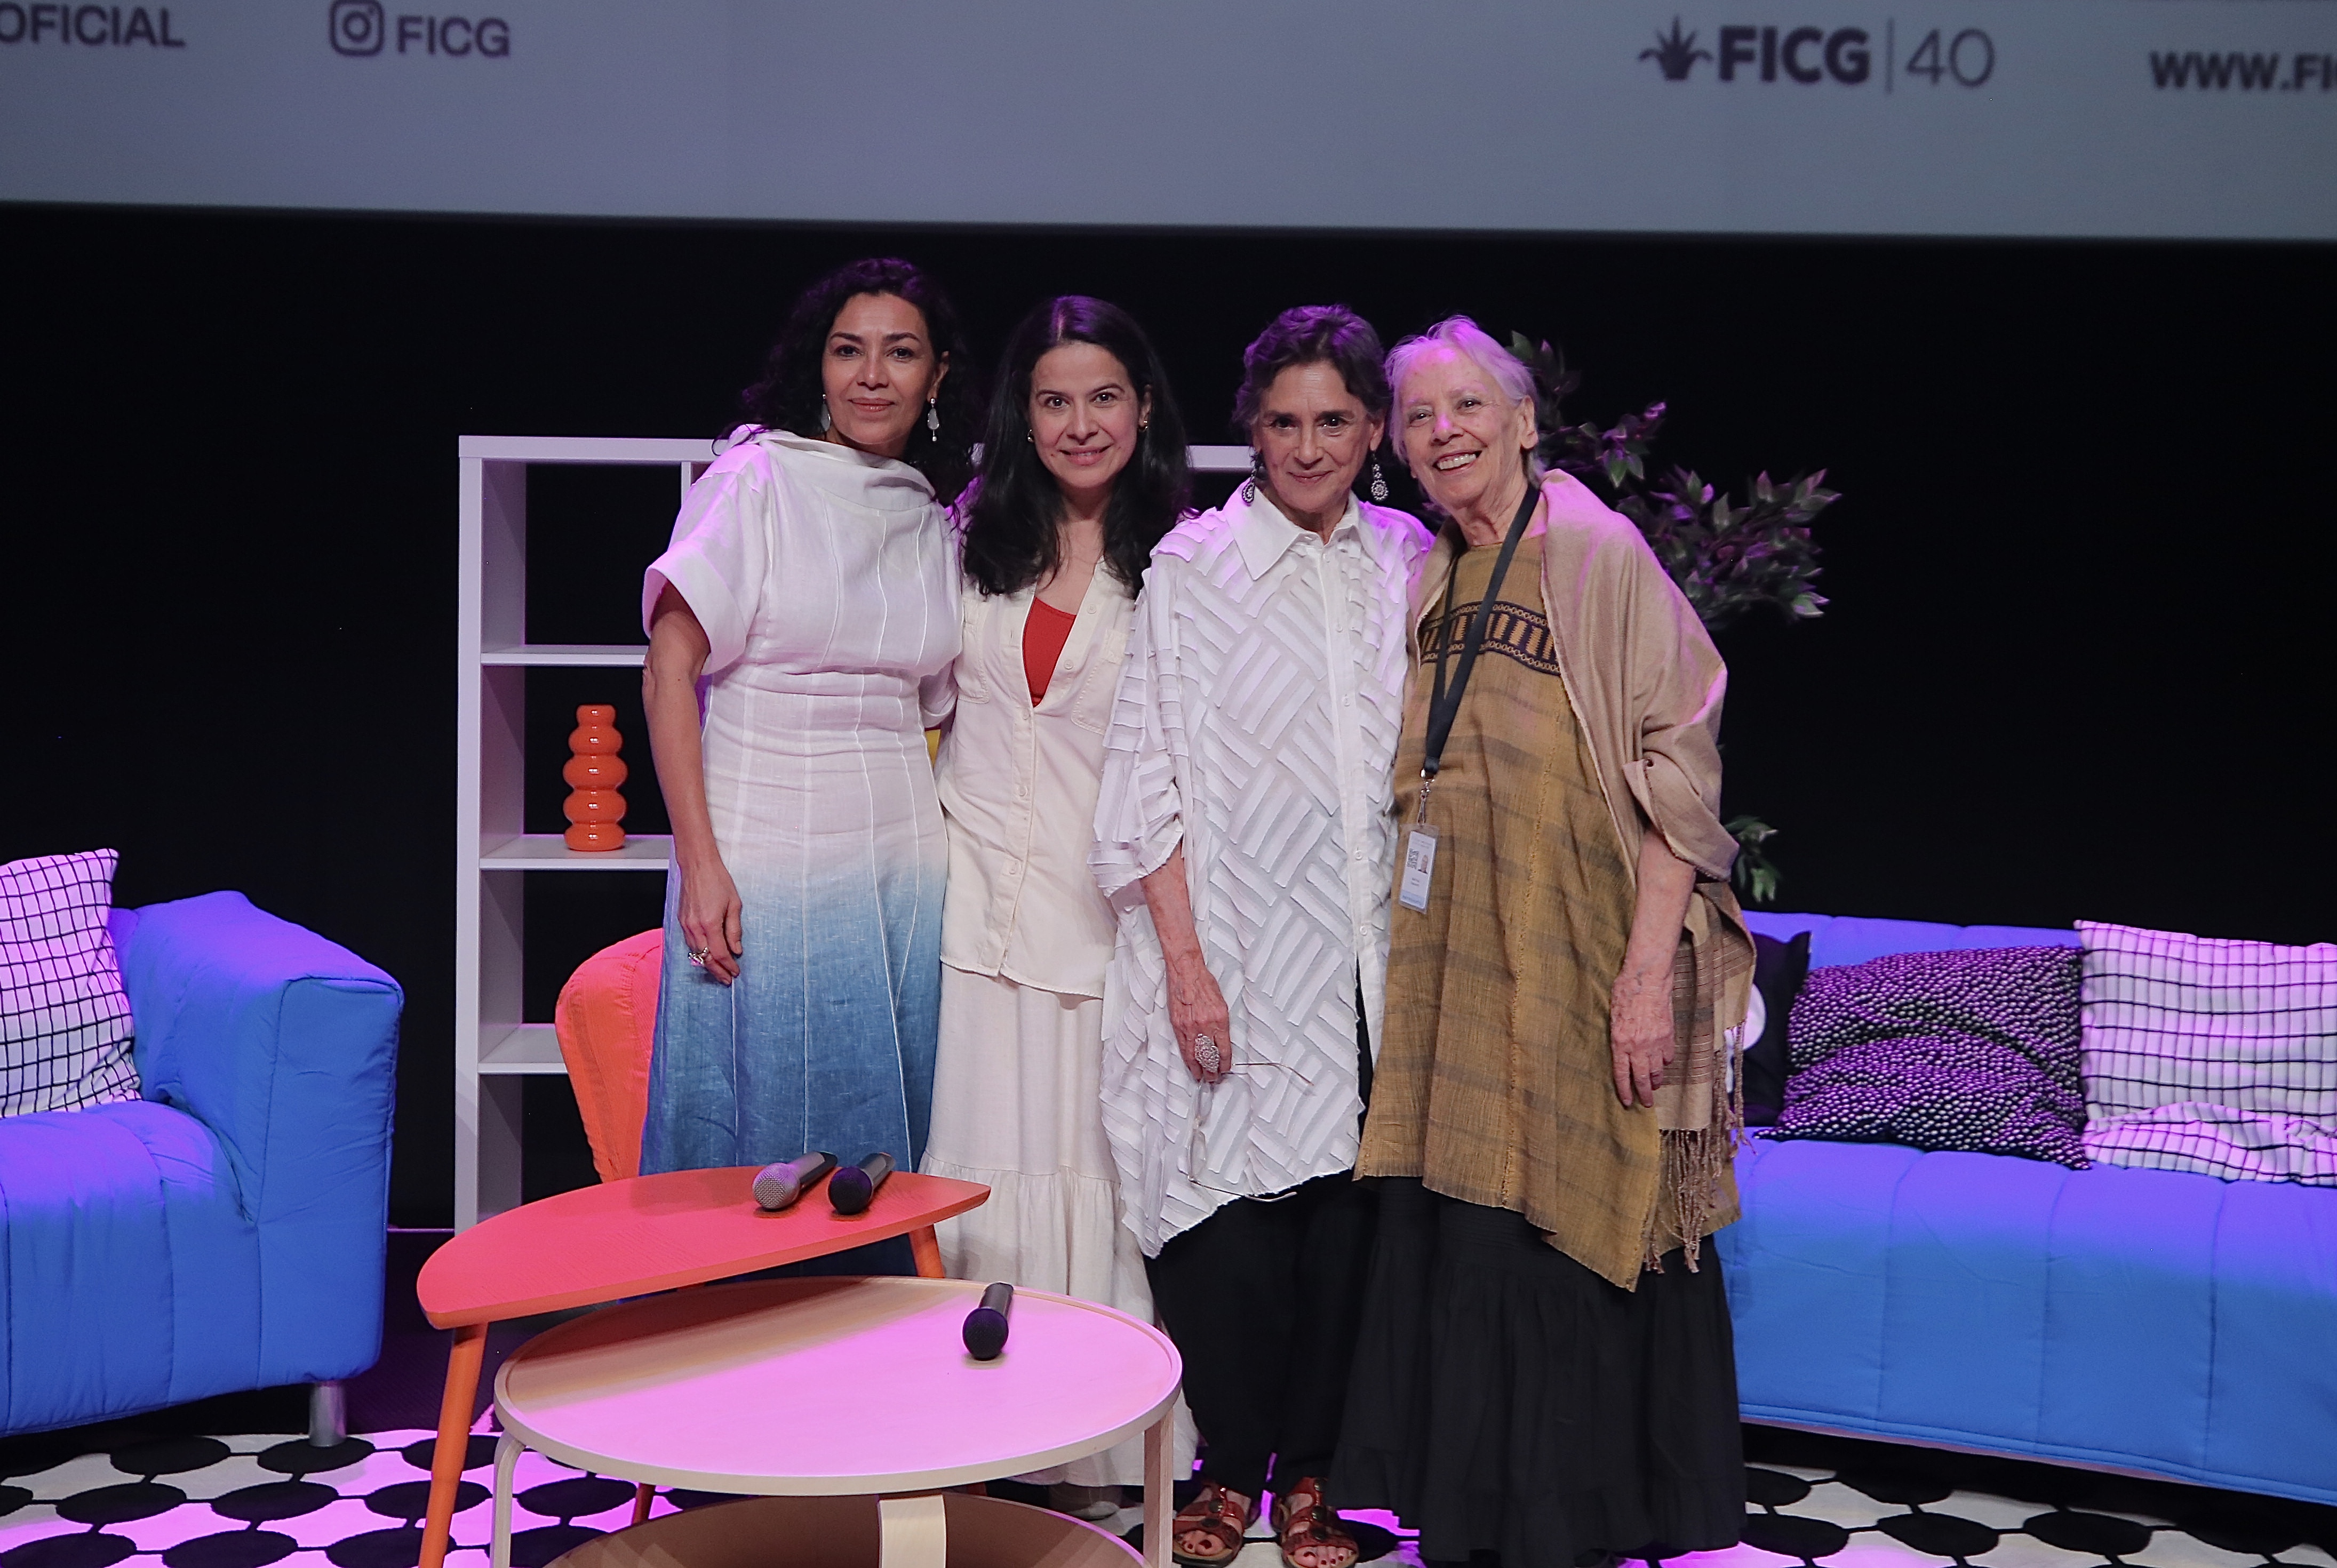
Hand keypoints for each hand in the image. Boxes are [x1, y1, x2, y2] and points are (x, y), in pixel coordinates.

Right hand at [678, 856, 743, 985]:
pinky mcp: (681, 921)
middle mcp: (695, 927)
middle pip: (705, 958)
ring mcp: (685, 924)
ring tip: (719, 971)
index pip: (719, 953)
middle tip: (727, 979)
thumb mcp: (734, 904)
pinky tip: (706, 956)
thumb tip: (736, 949)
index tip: (735, 971)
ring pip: (696, 953)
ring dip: (707, 964)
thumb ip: (734, 929)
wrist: (697, 865)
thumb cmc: (717, 880)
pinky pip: (690, 943)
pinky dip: (699, 953)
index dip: (728, 965)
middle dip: (717, 971)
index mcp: (710, 923)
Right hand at [1166, 955, 1231, 1084]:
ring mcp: (1190, 1027)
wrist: (1186, 971)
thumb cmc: (1203, 983)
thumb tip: (1221, 1039)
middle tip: (1213, 1078)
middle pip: (1209, 1056)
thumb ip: (1221, 1023)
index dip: (1224, 1063)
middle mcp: (1205, 1026)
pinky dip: (1187, 1058)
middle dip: (1212, 1070)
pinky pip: (1183, 1047)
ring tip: (1202, 1077)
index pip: (1224, 1049)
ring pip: (1195, 1055)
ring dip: (1199, 1068)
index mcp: (1219, 1020)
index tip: (1225, 1068)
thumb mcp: (1221, 1003)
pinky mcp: (1177, 1025)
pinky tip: (1190, 1065)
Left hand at [1608, 961, 1674, 1107]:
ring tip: (1655, 1085)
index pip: (1621, 1074)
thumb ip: (1617, 1036)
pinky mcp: (1668, 1035)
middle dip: (1644, 1094)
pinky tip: (1664, 1063)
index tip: (1627, 1102)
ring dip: (1656, 1080)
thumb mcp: (1612, 1016)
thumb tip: (1620, 1049)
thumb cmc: (1624, 992)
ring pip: (1657, 1069)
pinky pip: (1668, 1055)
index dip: (1624, 1090)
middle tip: (1646, 1103)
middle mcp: (1638, 1046)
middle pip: (1642, 1077)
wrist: (1647, 979)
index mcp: (1619, 1042)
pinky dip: (1666, 1061)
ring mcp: (1655, 1042)